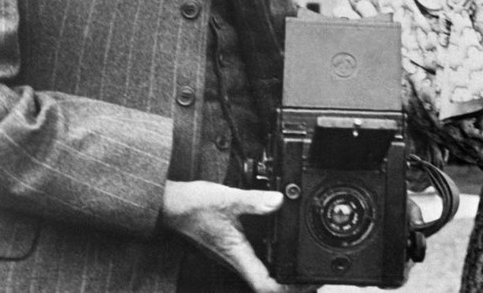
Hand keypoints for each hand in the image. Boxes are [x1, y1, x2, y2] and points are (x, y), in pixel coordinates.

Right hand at [160, 180, 313, 292]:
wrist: (171, 205)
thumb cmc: (193, 206)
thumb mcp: (228, 199)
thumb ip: (254, 200)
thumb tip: (279, 201)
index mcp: (237, 255)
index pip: (265, 285)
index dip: (287, 289)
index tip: (305, 283)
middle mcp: (235, 259)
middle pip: (266, 284)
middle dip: (290, 283)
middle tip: (311, 276)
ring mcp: (233, 254)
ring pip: (261, 272)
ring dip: (281, 272)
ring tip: (302, 265)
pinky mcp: (231, 245)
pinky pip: (255, 258)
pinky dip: (272, 257)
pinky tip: (280, 245)